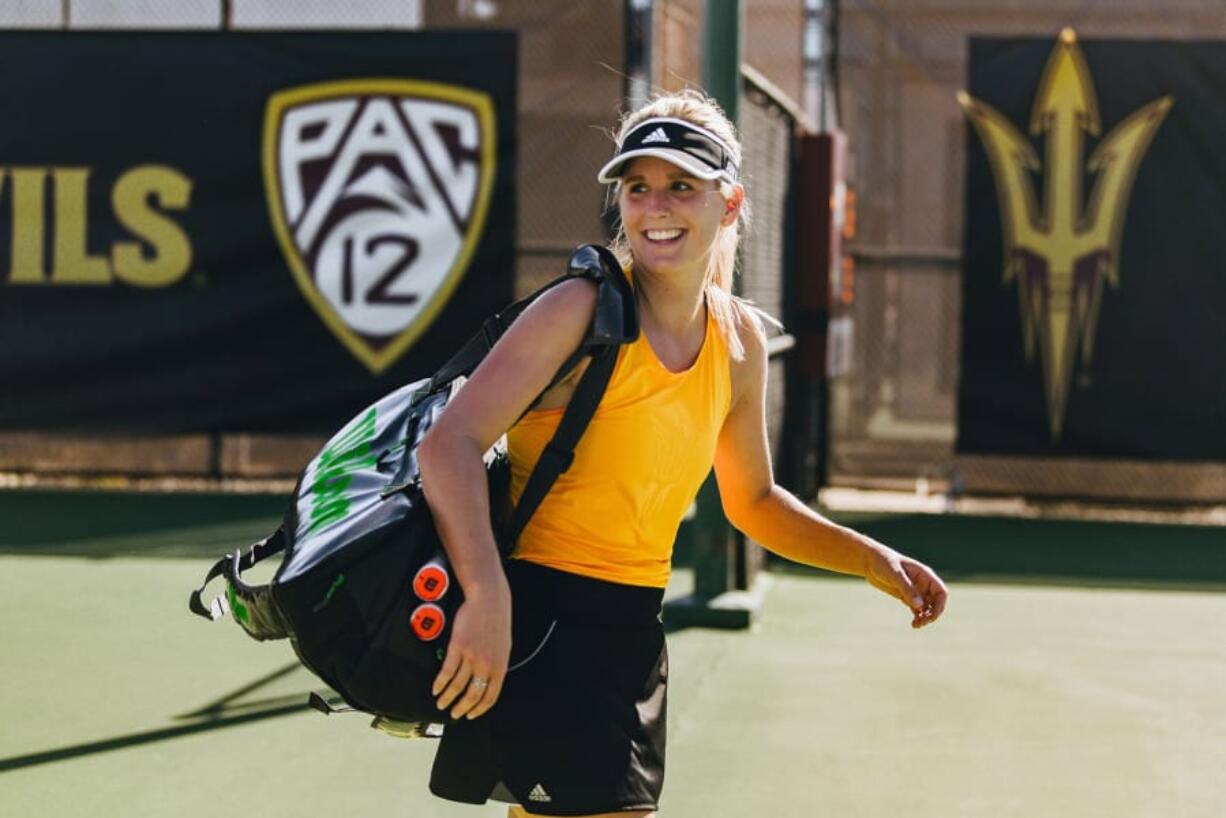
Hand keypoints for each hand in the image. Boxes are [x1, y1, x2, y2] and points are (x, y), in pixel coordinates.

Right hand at [432, 577, 511, 718]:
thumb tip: (489, 681)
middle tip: (453, 714)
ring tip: (441, 703)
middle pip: (472, 695)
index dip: (479, 709)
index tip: (470, 715)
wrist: (489, 600)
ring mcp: (471, 656)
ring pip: (457, 686)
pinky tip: (436, 689)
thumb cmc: (497, 622)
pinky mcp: (458, 647)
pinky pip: (447, 672)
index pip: (490, 697)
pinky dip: (440, 683)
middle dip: (461, 708)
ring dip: (447, 698)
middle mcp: (486, 665)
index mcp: (500, 667)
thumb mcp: (503, 647)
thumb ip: (496, 666)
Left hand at [865, 547, 947, 628]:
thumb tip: (920, 606)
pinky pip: (918, 609)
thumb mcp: (894, 574)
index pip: (941, 592)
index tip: (931, 616)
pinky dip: (918, 617)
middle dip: (932, 614)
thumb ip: (907, 588)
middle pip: (936, 602)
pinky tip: (913, 624)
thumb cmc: (883, 562)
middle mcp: (922, 583)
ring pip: (927, 607)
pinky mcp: (906, 596)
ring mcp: (915, 590)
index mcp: (924, 575)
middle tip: (922, 622)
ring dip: (925, 617)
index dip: (940, 605)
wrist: (869, 561)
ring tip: (916, 625)